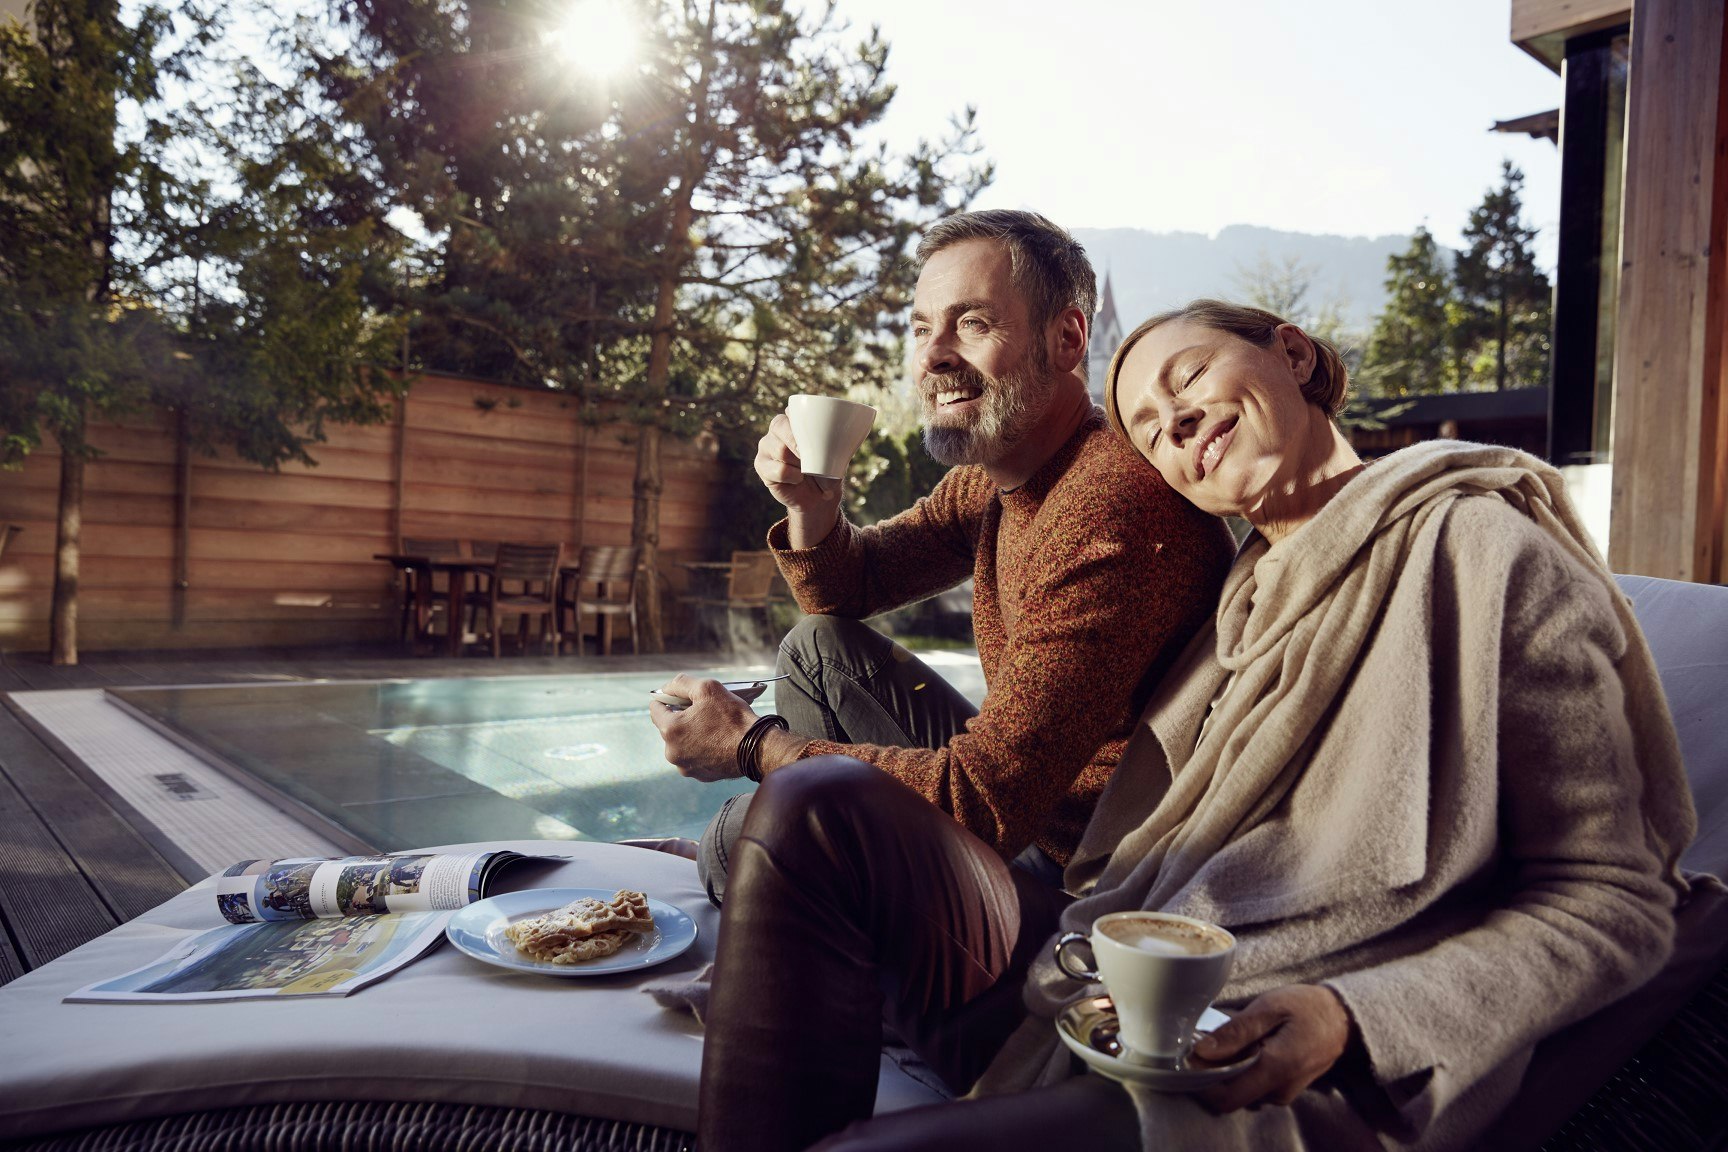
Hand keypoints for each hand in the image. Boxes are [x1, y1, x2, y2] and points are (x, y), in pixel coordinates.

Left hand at [648, 674, 758, 782]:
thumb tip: (667, 688)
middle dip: (683, 717)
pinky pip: (695, 757)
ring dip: (692, 734)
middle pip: (669, 727)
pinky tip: (718, 741)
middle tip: (704, 711)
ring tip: (713, 727)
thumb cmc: (733, 717)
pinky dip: (702, 748)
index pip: (655, 709)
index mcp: (670, 730)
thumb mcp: (707, 688)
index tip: (682, 697)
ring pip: (682, 743)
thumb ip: (681, 683)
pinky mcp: (700, 776)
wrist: (758, 748)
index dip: (668, 698)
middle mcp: (673, 752)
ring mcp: (686, 767)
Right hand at [755, 413, 841, 521]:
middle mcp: (777, 430)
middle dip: (797, 441)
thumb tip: (843, 437)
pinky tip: (797, 478)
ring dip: (797, 462)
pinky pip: (777, 469)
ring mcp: (766, 446)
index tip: (815, 434)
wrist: (818, 496)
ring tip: (806, 471)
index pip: (791, 410)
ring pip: (779, 449)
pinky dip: (791, 476)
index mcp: (794, 420)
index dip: (800, 419)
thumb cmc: (827, 470)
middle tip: (809, 456)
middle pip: (779, 426)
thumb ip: (836, 443)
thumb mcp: (836, 454)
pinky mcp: (761, 465)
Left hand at [1193, 984, 1352, 1112]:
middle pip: (1231, 1095)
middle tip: (1204, 1043)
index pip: (1226, 1098)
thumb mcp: (1270, 1008)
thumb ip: (1236, 1031)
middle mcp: (1279, 1090)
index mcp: (1274, 1069)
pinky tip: (1244, 1046)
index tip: (1189, 1059)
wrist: (1344, 1018)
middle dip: (1212, 1075)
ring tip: (1226, 1040)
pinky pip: (1255, 1086)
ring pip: (1242, 1091)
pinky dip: (1242, 1070)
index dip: (1202, 1084)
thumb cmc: (1307, 1007)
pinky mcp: (1285, 1088)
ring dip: (1227, 1071)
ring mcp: (1284, 1093)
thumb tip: (1201, 1052)